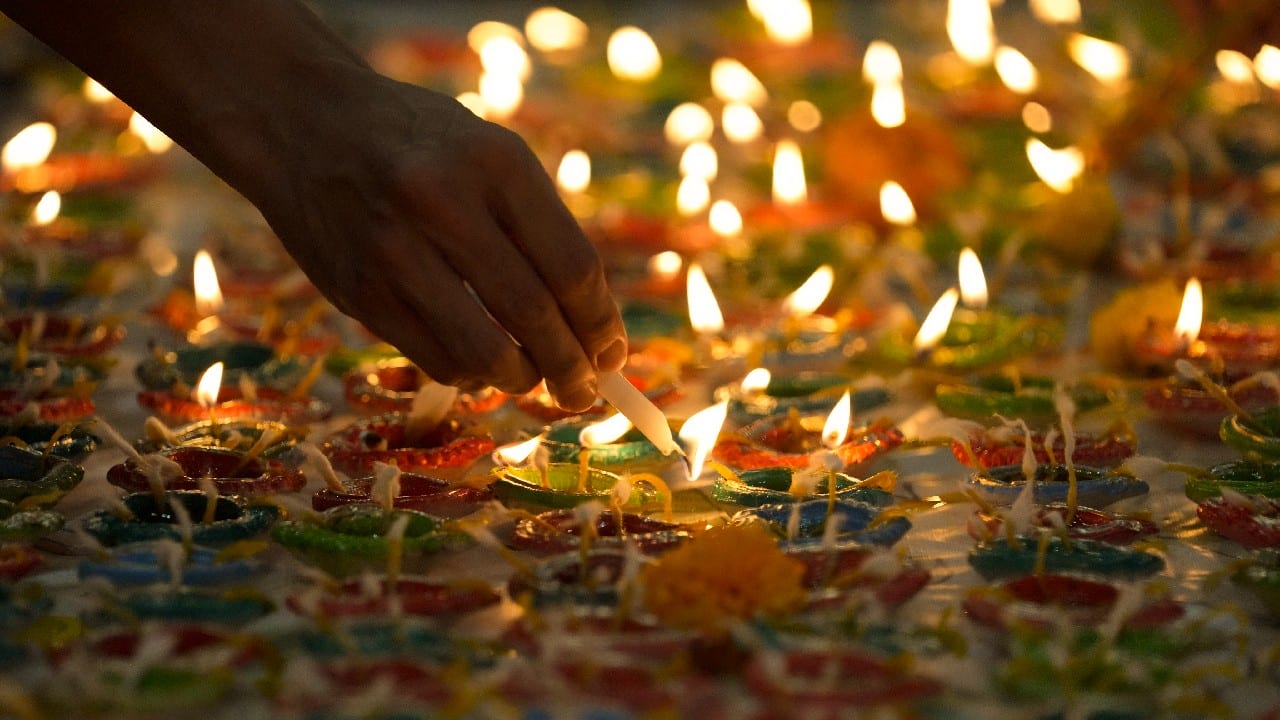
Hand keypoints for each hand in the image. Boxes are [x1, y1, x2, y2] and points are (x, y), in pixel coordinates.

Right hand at [255, 74, 626, 411]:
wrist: (302, 120)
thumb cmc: (420, 142)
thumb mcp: (490, 153)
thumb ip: (538, 227)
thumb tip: (591, 325)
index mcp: (496, 163)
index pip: (572, 268)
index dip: (601, 324)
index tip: (613, 354)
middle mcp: (443, 204)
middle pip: (533, 315)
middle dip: (572, 367)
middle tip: (585, 391)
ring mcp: (394, 251)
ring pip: (483, 351)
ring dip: (521, 379)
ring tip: (533, 378)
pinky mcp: (358, 290)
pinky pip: (434, 357)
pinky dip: (470, 372)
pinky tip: (481, 364)